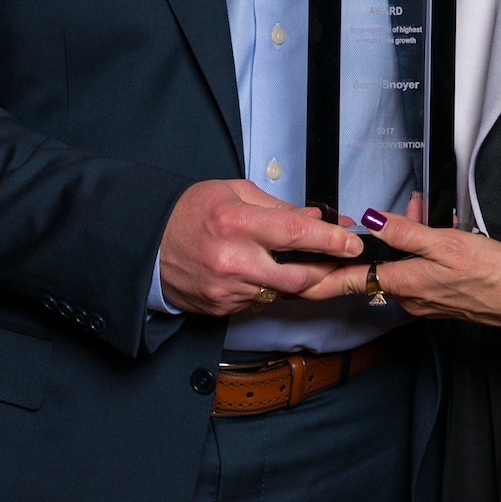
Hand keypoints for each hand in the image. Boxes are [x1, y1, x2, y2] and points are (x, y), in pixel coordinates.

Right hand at [159, 179, 363, 315]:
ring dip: (290, 279)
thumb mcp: (234, 193)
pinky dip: (263, 288)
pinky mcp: (222, 308)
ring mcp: (228, 289)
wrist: (149, 244)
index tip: (352, 242)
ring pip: (279, 292)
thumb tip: (316, 217)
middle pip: (298, 277)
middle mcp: (235, 260)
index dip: (331, 240)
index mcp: (238, 223)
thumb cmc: (191, 211)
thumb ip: (279, 207)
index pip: (297, 234)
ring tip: (278, 259)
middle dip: (324, 271)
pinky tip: (251, 272)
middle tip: (337, 262)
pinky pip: (257, 301)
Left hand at [302, 208, 500, 326]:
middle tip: (368, 219)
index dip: (321, 280)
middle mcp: (408, 297)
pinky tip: (436, 227)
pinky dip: (421, 249)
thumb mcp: (444, 243)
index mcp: (403, 284)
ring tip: (418, 210)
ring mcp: (425, 301)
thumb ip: (405, 232)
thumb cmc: (488, 272)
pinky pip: (420, 270)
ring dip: (403, 240)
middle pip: (375, 270)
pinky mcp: (442, 298)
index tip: (294, 279)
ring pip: (400, 266)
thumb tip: (370, 220)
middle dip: (370, 244)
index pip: (350, 283)